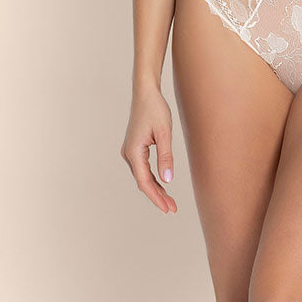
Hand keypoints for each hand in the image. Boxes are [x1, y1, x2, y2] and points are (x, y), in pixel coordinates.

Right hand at [120, 82, 176, 213]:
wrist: (145, 92)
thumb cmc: (155, 109)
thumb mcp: (164, 133)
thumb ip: (166, 157)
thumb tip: (168, 180)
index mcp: (134, 152)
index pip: (145, 182)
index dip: (156, 197)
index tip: (168, 208)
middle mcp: (128, 154)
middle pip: (143, 182)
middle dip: (157, 196)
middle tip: (172, 209)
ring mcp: (129, 151)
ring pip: (142, 176)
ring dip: (155, 188)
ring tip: (169, 201)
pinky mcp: (134, 148)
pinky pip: (142, 169)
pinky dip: (152, 178)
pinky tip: (162, 185)